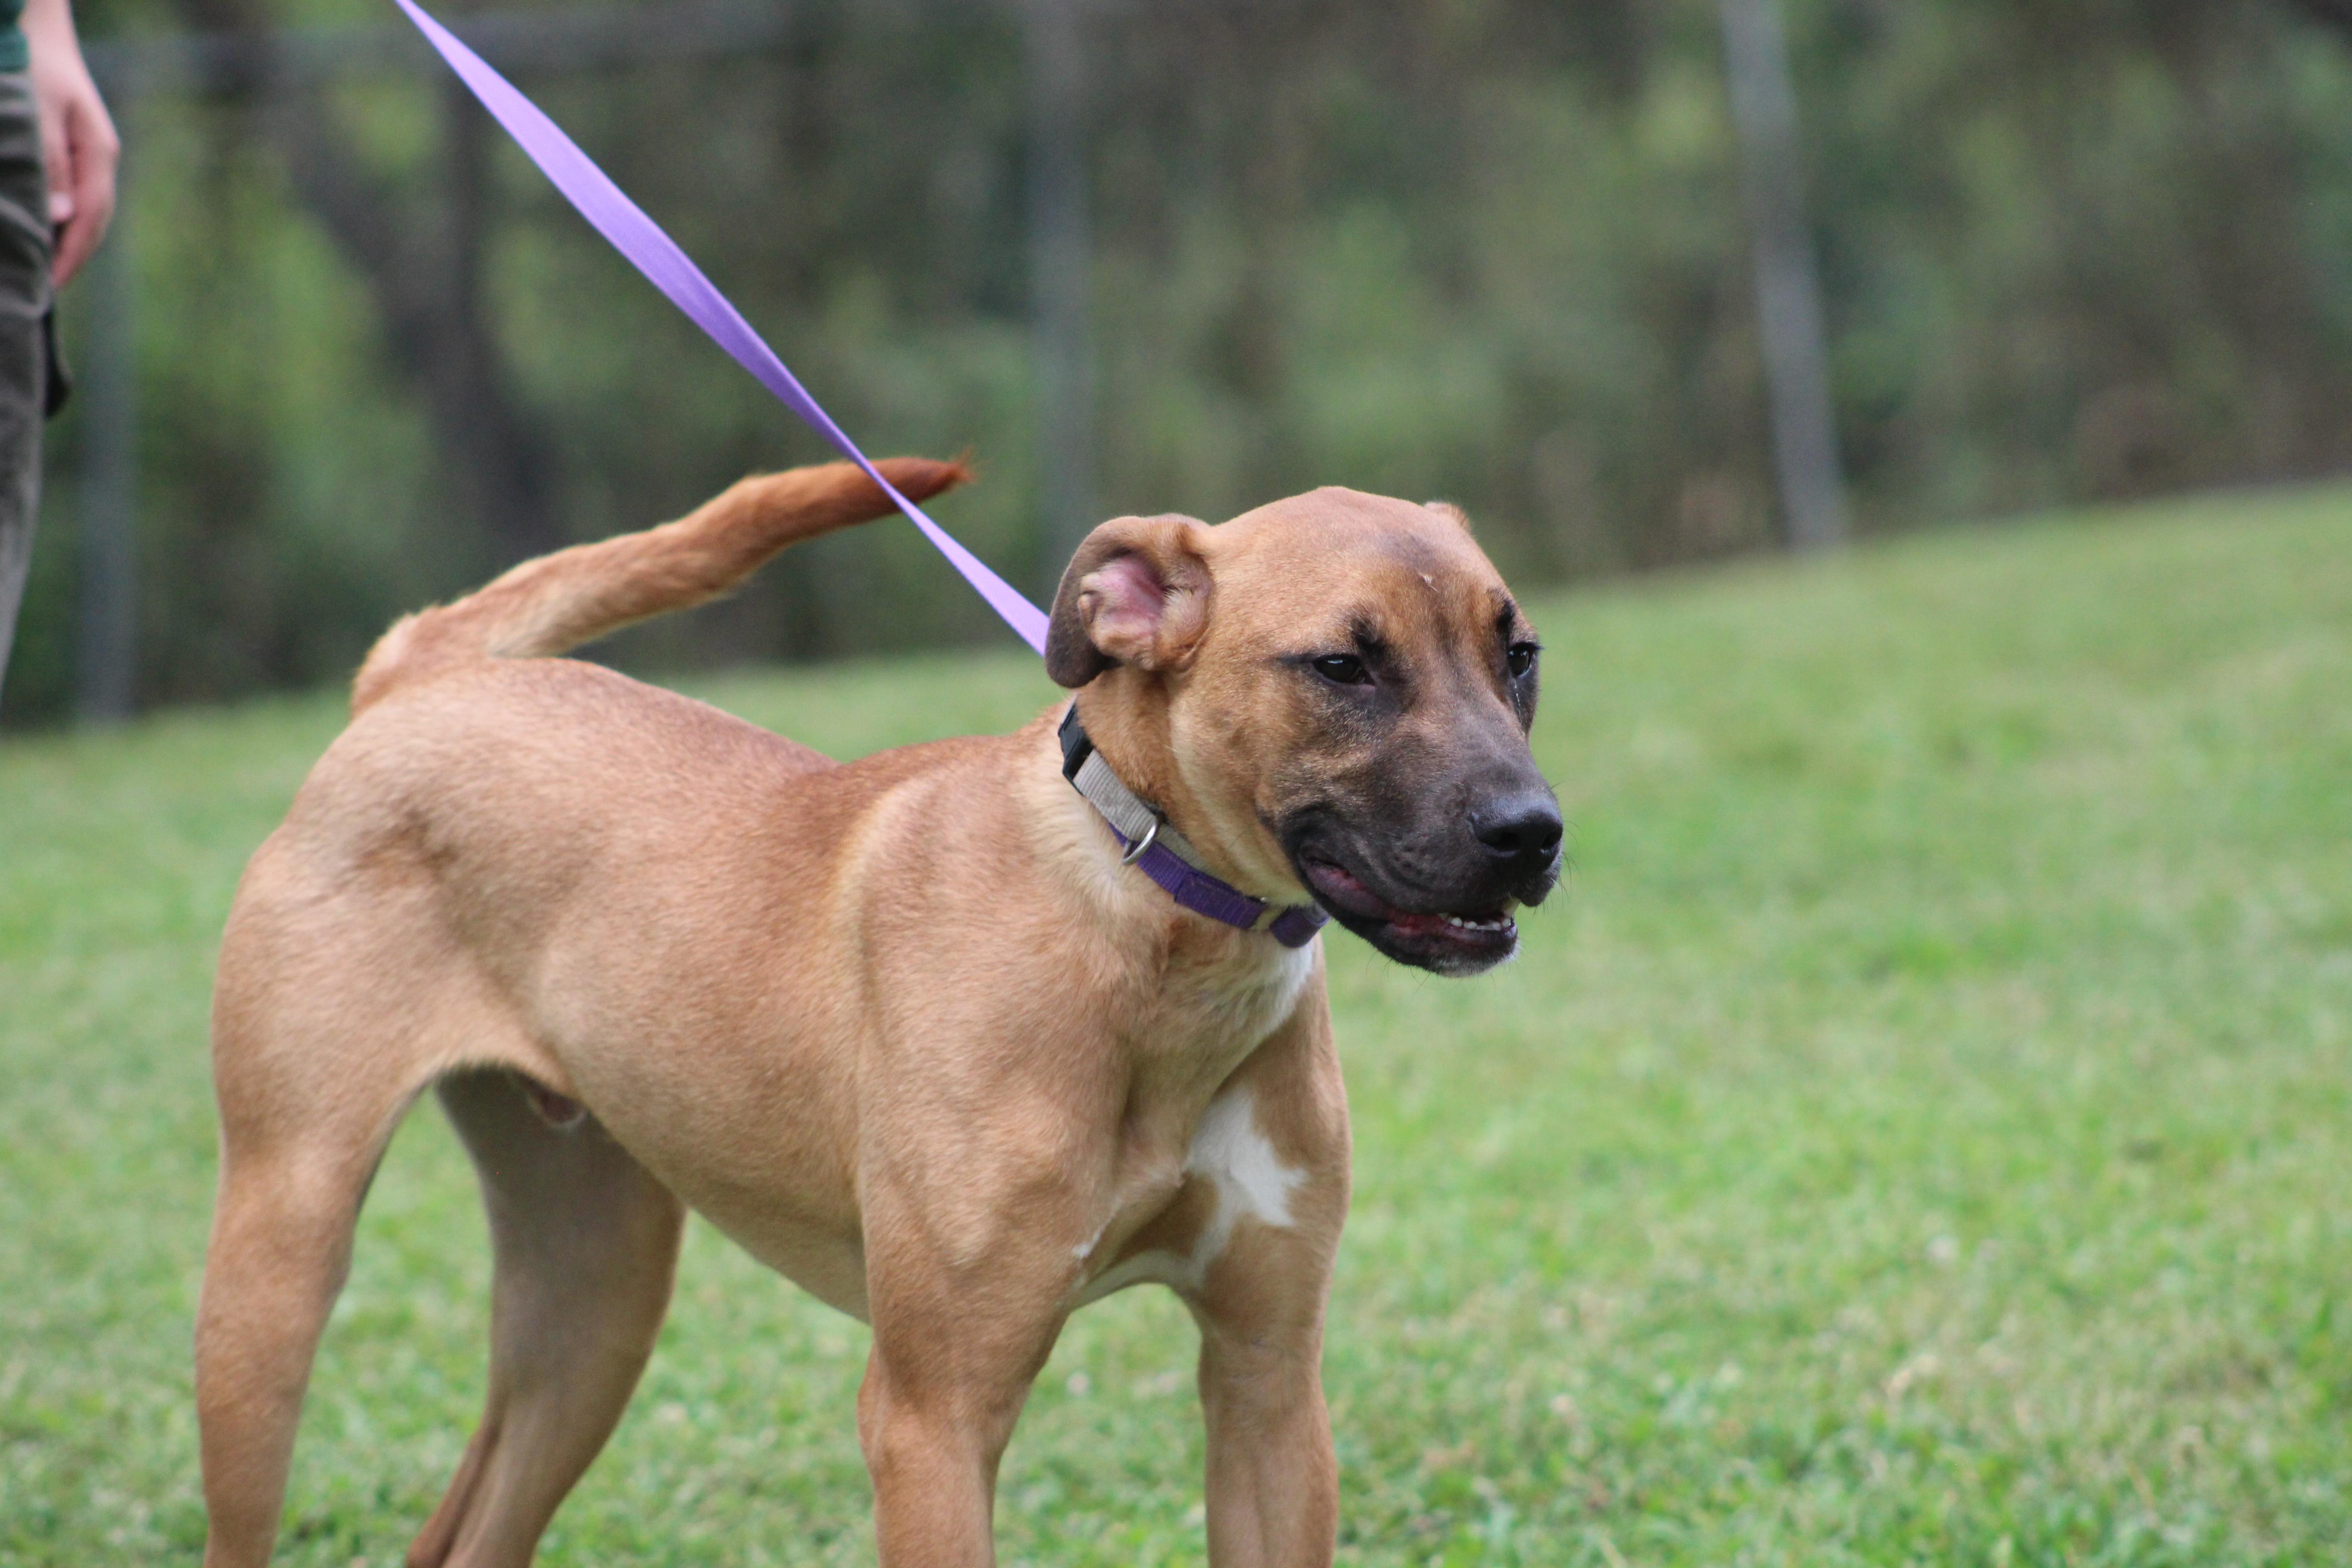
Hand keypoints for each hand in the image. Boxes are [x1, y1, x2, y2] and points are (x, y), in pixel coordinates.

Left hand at [22, 0, 115, 288]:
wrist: (36, 22)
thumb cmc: (33, 63)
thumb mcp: (40, 113)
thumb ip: (50, 164)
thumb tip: (59, 217)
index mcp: (98, 155)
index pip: (90, 220)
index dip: (70, 257)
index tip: (49, 287)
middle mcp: (100, 159)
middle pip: (93, 222)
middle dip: (71, 257)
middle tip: (44, 289)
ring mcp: (91, 154)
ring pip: (84, 210)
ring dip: (67, 240)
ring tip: (45, 268)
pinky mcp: (77, 147)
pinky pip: (74, 194)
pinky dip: (61, 218)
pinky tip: (46, 228)